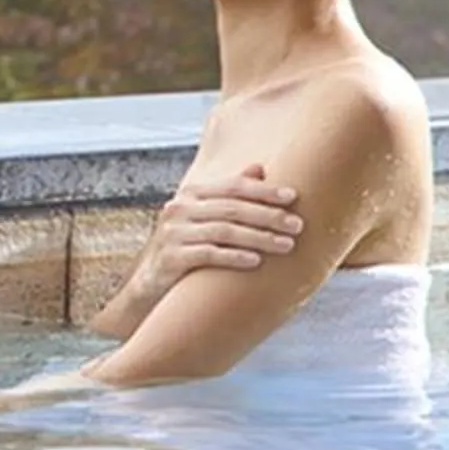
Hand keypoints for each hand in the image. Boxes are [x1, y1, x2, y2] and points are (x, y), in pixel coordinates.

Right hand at [86, 163, 305, 341]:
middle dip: (268, 216)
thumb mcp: (205, 216)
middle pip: (232, 208)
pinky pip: (208, 255)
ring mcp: (173, 233)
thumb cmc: (187, 245)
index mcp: (190, 193)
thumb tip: (260, 167)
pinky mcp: (170, 257)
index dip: (264, 190)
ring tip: (286, 245)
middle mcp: (179, 208)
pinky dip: (235, 257)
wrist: (151, 282)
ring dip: (259, 238)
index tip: (293, 197)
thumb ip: (230, 193)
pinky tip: (257, 262)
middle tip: (298, 225)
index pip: (233, 186)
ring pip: (224, 231)